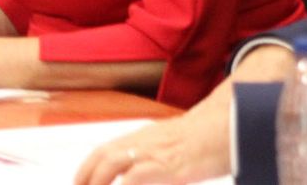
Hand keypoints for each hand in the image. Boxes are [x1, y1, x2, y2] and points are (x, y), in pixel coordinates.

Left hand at [74, 102, 231, 184]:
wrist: (227, 127)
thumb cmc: (203, 141)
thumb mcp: (170, 146)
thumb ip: (152, 158)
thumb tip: (135, 177)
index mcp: (141, 138)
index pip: (104, 151)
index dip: (86, 169)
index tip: (79, 183)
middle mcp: (143, 142)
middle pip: (104, 156)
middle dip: (86, 176)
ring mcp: (155, 153)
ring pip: (114, 163)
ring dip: (98, 180)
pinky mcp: (169, 166)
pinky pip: (136, 177)